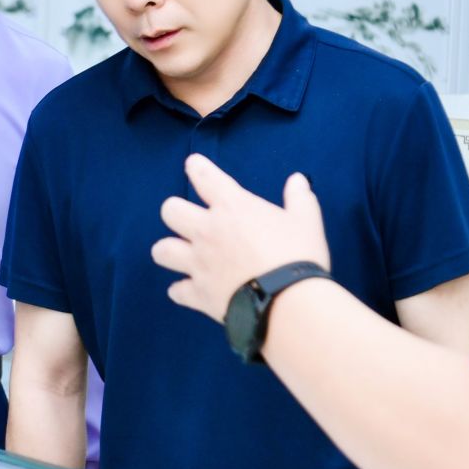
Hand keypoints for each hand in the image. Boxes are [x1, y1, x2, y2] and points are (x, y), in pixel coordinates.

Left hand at [151, 155, 330, 323]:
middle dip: (176, 212)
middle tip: (189, 219)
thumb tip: (298, 180)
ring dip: (168, 250)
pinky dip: (181, 291)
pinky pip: (177, 291)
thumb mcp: (306, 221)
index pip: (204, 176)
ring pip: (162, 251)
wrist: (287, 303)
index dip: (196, 167)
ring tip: (179, 253)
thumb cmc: (298, 257)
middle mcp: (208, 231)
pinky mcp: (199, 293)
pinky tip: (187, 290)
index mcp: (232, 206)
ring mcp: (199, 263)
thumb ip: (299, 198)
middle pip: (170, 211)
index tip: (193, 165)